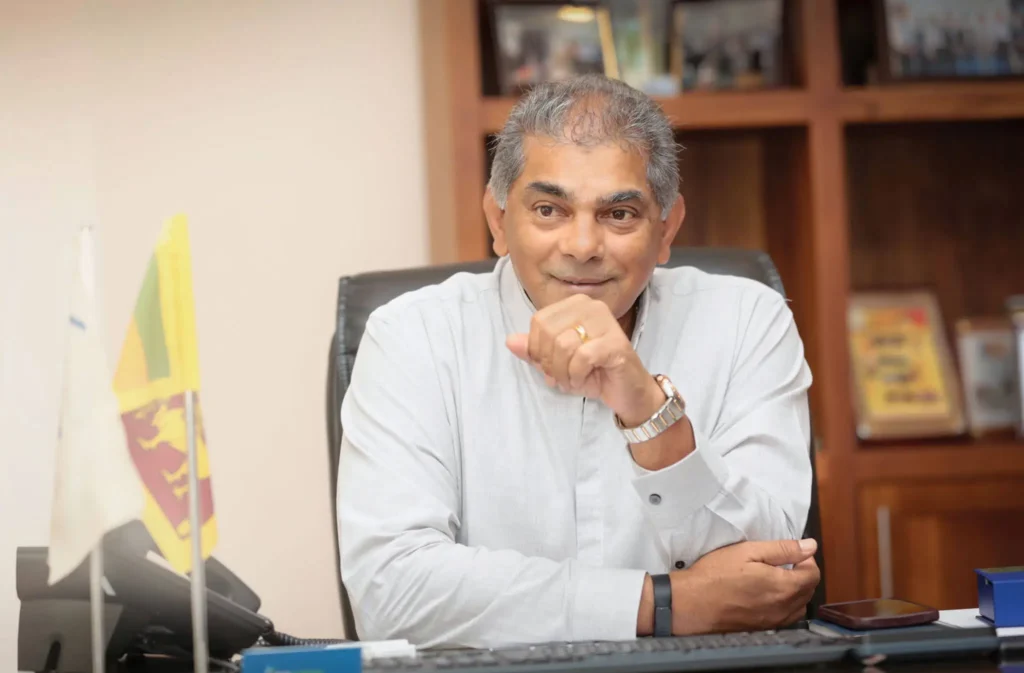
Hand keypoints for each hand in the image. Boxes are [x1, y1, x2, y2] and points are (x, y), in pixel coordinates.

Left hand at [506, 294, 662, 423]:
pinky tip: (585, 379)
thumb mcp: (556, 362)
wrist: (626, 392)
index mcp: (576, 304)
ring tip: (572, 380)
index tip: (548, 366)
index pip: (538, 322)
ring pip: (563, 345)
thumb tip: (510, 341)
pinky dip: (577, 375)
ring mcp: (606, 322)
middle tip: (561, 376)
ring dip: (562, 372)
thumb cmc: (592, 372)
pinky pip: (582, 357)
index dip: (536, 349)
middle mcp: (592, 306)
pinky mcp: (616, 342)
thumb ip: (534, 351)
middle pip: (548, 332)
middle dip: (549, 363)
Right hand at [669, 539, 819, 634]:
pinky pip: (786, 617)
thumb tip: (810, 546)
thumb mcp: (748, 551)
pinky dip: (785, 605)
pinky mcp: (764, 629)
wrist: (692, 604)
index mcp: (783, 587)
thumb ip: (782, 549)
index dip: (806, 559)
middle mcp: (784, 608)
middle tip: (782, 563)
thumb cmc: (716, 574)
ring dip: (796, 591)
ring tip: (775, 579)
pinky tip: (767, 596)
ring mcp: (774, 621)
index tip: (792, 553)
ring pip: (800, 606)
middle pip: (809, 591)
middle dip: (802, 574)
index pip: (813, 574)